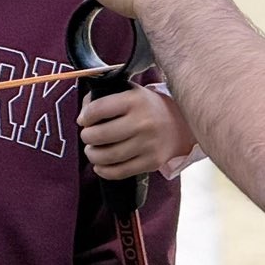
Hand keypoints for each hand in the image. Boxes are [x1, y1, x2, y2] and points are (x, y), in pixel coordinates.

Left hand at [77, 86, 195, 179]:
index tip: (84, 120)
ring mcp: (149, 144)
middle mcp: (143, 122)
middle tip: (88, 136)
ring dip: (92, 155)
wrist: (180, 123)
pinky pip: (119, 172)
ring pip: (108, 156)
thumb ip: (104, 97)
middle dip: (87, 137)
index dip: (85, 116)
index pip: (98, 109)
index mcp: (135, 100)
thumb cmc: (146, 107)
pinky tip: (101, 165)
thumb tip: (83, 115)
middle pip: (100, 135)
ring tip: (92, 150)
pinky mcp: (152, 162)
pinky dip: (104, 171)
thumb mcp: (130, 92)